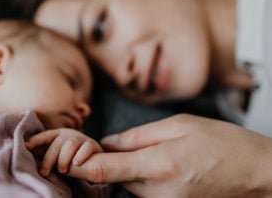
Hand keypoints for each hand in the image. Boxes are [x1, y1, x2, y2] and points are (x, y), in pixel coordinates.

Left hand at [26, 128, 102, 176]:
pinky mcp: (92, 144)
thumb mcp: (57, 152)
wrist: (93, 158)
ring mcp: (82, 138)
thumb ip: (45, 151)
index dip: (36, 140)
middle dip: (49, 158)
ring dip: (64, 158)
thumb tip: (27, 152)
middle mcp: (69, 134)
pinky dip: (81, 156)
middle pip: (57, 143)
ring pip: (71, 144)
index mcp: (58, 134)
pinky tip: (76, 163)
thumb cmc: (70, 156)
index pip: (45, 135)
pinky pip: (86, 148)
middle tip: (44, 172)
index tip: (26, 146)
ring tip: (62, 171)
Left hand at [66, 114, 271, 196]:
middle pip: (111, 177)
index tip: (64, 154)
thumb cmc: (224, 143)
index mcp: (158, 165)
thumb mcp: (181, 125)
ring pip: (127, 183)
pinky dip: (139, 176)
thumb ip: (138, 135)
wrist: (258, 174)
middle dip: (104, 160)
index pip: (102, 170)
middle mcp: (157, 191)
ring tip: (144, 150)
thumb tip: (108, 142)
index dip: (78, 163)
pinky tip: (156, 162)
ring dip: (123, 168)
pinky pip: (143, 190)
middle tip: (107, 142)